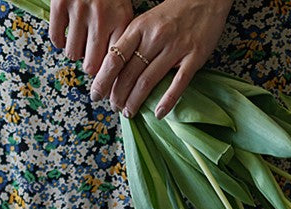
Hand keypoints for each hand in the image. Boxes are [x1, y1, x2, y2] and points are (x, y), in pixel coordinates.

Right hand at [49, 0, 134, 75]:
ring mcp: (79, 11)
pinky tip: (65, 35)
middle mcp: (101, 18)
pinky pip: (56, 39)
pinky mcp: (60, 4)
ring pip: (73, 54)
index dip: (110, 80)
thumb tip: (114, 74)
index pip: (116, 64)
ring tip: (80, 42)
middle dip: (91, 69)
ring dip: (76, 52)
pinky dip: (59, 41)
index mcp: (121, 20)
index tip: (106, 90)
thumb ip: (122, 36)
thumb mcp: (124, 8)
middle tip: (90, 63)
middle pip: (92, 66)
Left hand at [89, 0, 233, 119]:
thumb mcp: (146, 20)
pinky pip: (178, 83)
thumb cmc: (173, 13)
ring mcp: (176, 48)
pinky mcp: (194, 57)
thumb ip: (131, 42)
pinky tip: (159, 114)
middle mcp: (155, 37)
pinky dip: (167, 101)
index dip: (103, 80)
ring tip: (128, 113)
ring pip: (148, 81)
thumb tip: (112, 69)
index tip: (96, 94)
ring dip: (135, 101)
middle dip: (117, 95)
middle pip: (129, 73)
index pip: (115, 58)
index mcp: (140, 27)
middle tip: (113, 108)